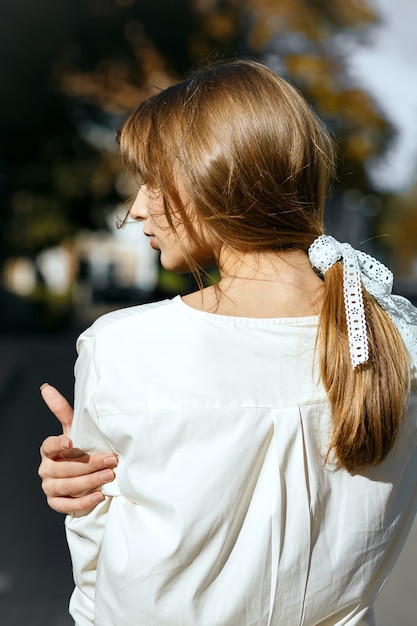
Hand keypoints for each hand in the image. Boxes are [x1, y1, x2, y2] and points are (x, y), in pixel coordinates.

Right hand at [38, 383, 117, 513]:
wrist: (84, 475)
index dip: (58, 444)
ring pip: (67, 486)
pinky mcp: (57, 502)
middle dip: (88, 465)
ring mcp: (50, 487)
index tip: (71, 442)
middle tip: (110, 460)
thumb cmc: (80, 447)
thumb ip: (62, 410)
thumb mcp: (74, 429)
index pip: (48, 446)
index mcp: (49, 450)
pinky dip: (84, 502)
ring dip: (90, 482)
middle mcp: (46, 469)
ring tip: (109, 476)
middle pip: (64, 468)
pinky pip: (68, 505)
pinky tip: (99, 496)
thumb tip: (45, 387)